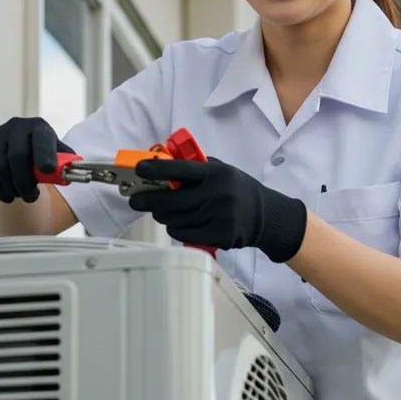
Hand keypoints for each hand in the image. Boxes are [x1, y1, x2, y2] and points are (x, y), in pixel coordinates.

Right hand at [0, 116, 74, 202]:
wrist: (20, 148)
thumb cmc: (44, 154)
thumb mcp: (58, 155)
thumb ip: (65, 163)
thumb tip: (73, 172)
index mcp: (38, 127)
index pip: (41, 139)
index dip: (44, 154)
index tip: (48, 171)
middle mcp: (15, 126)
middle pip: (17, 156)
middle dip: (24, 182)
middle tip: (31, 197)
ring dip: (10, 187)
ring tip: (20, 196)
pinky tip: (5, 195)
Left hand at [128, 158, 307, 262]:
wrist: (264, 215)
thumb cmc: (236, 189)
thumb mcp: (221, 170)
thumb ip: (195, 168)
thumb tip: (161, 164)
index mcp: (216, 173)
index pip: (181, 169)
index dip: (157, 169)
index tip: (139, 169)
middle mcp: (217, 194)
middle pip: (171, 200)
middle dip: (148, 200)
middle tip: (136, 200)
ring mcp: (218, 217)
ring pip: (174, 219)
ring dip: (162, 216)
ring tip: (162, 212)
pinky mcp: (219, 236)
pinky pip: (183, 234)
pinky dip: (175, 229)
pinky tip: (177, 224)